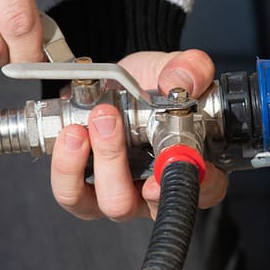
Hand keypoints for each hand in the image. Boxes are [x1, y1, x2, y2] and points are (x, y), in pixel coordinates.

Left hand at [50, 50, 227, 219]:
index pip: (204, 189)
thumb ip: (191, 69)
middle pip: (141, 202)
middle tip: (108, 121)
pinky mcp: (87, 188)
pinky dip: (65, 166)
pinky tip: (70, 135)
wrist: (119, 82)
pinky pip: (72, 194)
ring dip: (88, 165)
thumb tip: (183, 82)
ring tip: (82, 128)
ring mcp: (121, 192)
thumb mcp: (175, 67)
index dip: (187, 186)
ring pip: (107, 202)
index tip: (160, 177)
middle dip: (115, 163)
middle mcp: (156, 188)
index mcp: (190, 164)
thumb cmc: (153, 84)